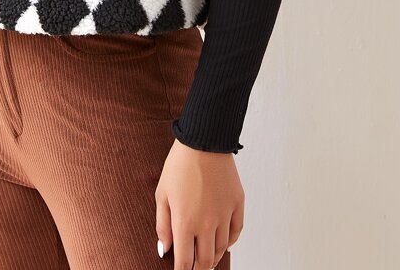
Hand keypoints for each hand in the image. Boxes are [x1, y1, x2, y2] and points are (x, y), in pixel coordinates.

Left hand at [155, 139, 243, 268]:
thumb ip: (162, 225)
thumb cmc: (179, 165)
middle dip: (198, 269)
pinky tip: (223, 242)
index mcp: (185, 222)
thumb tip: (164, 250)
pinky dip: (229, 242)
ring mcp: (225, 214)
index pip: (185, 262)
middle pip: (205, 260)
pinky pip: (236, 232)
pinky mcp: (237, 204)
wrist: (203, 141)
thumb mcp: (162, 194)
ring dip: (214, 257)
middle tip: (194, 269)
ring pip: (222, 249)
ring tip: (207, 259)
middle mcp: (207, 223)